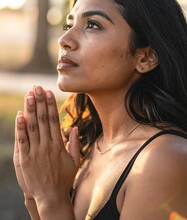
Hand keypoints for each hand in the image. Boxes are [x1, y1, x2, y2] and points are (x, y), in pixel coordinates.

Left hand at [14, 86, 79, 206]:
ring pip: (33, 127)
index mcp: (58, 145)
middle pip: (43, 120)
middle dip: (40, 102)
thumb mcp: (74, 162)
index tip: (49, 93)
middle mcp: (47, 146)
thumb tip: (73, 128)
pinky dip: (20, 127)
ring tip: (29, 95)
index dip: (51, 105)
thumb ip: (74, 144)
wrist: (51, 197)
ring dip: (31, 110)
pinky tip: (20, 115)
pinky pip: (22, 140)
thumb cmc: (64, 179)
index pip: (54, 120)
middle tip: (37, 88)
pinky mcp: (25, 159)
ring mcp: (35, 152)